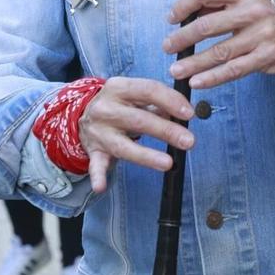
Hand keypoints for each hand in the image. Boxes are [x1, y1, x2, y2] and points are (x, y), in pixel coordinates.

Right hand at [75, 76, 195, 194]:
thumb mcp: (135, 96)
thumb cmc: (119, 105)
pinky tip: (101, 186)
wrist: (84, 116)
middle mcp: (106, 108)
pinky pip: (96, 165)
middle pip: (139, 120)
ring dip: (146, 155)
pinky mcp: (94, 152)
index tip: (190, 114)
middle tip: (189, 141)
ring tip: (168, 163)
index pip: (148, 90)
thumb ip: (159, 103)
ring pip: (123, 145)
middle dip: (166, 131)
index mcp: (118, 88)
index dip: (171, 101)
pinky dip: (98, 176)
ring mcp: (99, 132)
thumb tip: (185, 113)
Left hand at [161, 0, 274, 89]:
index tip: (172, 17)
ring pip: (217, 52)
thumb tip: (191, 13)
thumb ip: (224, 4)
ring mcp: (260, 36)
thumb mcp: (253, 0)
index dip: (184, 4)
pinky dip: (212, 77)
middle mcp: (253, 11)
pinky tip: (197, 82)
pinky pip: (233, 70)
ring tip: (176, 69)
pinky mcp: (265, 58)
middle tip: (167, 47)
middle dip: (182, 38)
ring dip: (192, 62)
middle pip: (206, 25)